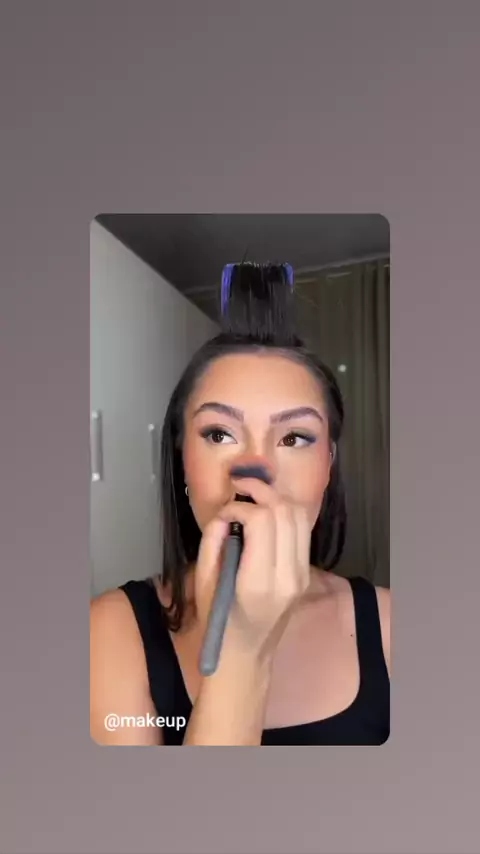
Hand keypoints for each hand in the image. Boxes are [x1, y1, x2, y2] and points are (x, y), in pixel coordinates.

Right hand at [194, 478, 310, 665]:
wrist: (246, 653)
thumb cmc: (218, 621)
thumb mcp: (203, 583)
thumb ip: (212, 543)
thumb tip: (225, 513)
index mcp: (259, 583)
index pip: (262, 522)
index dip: (240, 507)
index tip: (223, 513)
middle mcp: (288, 576)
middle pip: (285, 512)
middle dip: (261, 492)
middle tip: (239, 488)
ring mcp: (302, 575)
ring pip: (300, 516)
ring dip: (276, 499)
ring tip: (253, 496)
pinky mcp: (306, 572)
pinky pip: (302, 530)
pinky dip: (285, 513)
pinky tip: (266, 513)